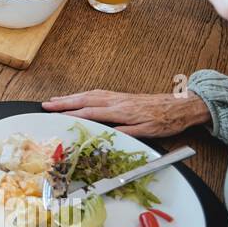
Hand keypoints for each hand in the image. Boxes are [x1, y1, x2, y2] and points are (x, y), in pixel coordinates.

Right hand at [41, 89, 210, 137]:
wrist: (181, 106)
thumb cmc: (166, 120)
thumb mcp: (148, 131)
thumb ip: (126, 132)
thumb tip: (106, 133)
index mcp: (121, 110)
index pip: (91, 111)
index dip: (72, 113)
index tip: (56, 113)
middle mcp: (117, 101)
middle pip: (85, 99)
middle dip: (64, 101)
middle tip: (47, 104)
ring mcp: (118, 96)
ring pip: (90, 94)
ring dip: (71, 96)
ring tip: (56, 99)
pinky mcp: (122, 96)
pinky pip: (97, 93)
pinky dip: (83, 94)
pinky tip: (79, 96)